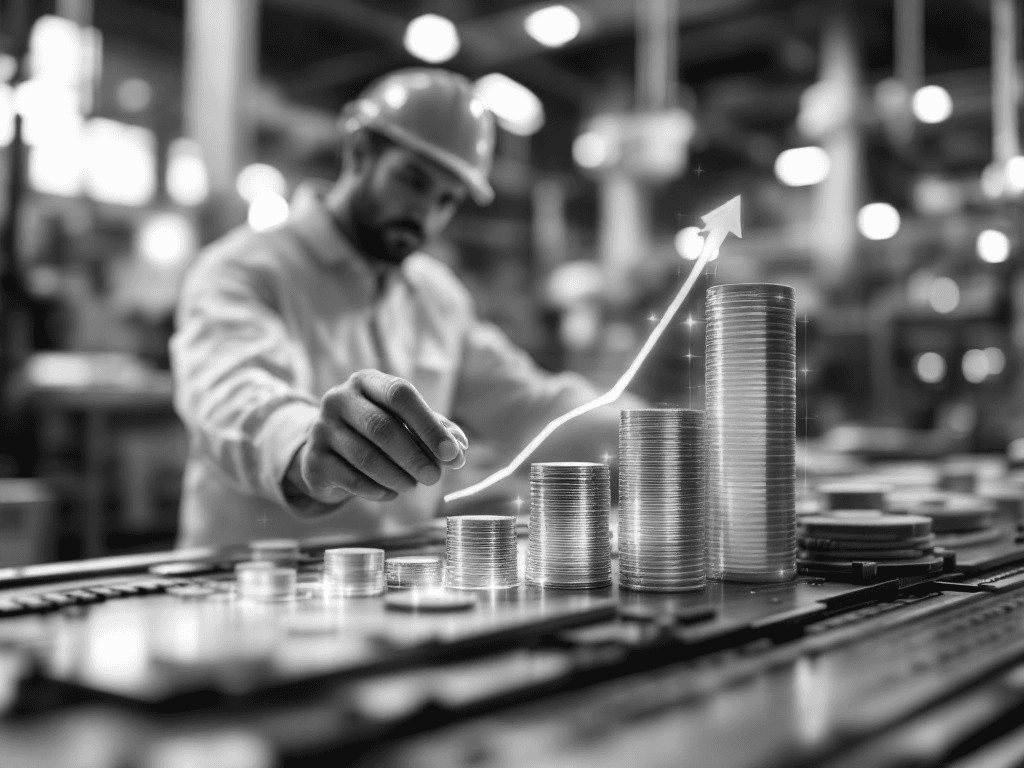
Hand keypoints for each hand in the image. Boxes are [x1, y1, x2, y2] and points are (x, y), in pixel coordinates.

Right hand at [288, 370, 468, 504]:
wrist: (328, 451)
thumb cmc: (377, 432)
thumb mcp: (406, 423)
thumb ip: (436, 431)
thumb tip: (459, 450)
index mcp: (366, 381)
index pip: (400, 394)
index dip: (429, 425)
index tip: (452, 453)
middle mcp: (339, 399)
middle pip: (382, 427)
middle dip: (414, 456)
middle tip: (434, 477)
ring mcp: (321, 429)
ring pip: (366, 457)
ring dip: (397, 476)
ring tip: (412, 486)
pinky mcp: (314, 461)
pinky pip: (351, 479)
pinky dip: (377, 490)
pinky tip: (390, 493)